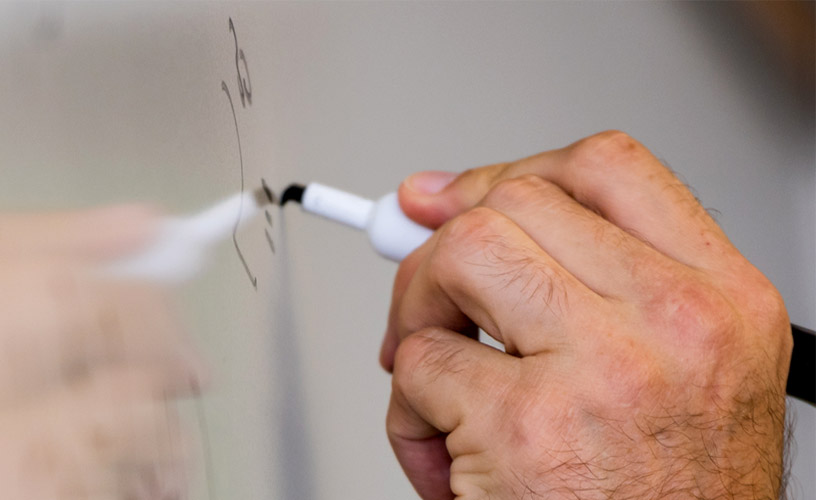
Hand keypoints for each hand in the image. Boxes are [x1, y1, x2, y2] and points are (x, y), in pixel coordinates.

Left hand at [381, 131, 791, 498]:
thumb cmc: (667, 497)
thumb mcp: (678, 370)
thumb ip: (587, 279)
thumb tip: (442, 204)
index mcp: (722, 301)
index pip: (607, 169)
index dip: (511, 171)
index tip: (450, 199)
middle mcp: (673, 324)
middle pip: (511, 204)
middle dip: (441, 252)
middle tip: (435, 311)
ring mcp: (600, 372)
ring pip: (455, 258)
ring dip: (416, 316)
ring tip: (437, 374)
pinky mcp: (526, 429)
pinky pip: (418, 367)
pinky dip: (407, 410)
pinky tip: (445, 453)